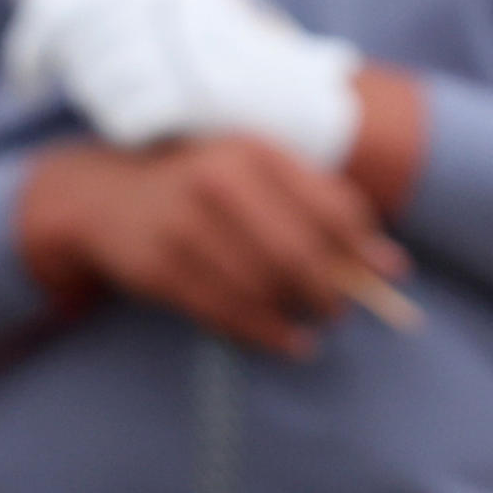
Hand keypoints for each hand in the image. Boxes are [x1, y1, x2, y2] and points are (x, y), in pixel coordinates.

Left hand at [7, 0, 363, 169]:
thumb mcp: (164, 11)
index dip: (27, 53)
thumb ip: (94, 0)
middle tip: (106, 99)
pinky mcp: (196, 90)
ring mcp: (181, 40)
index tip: (24, 85)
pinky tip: (158, 128)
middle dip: (76, 85)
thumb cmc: (222, 56)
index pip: (54, 12)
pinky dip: (132, 132)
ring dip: (108, 109)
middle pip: (73, 54)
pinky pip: (124, 120)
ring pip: (94, 90)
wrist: (304, 96)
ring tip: (143, 109)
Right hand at [17, 134, 407, 357]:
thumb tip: (386, 262)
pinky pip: (228, 311)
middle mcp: (222, 182)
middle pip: (300, 252)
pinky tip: (286, 341)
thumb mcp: (252, 170)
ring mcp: (187, 226)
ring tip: (314, 324)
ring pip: (265, 287)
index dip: (365, 246)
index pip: (331, 205)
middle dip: (332, 290)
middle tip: (340, 308)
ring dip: (300, 314)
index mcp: (255, 151)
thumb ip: (315, 203)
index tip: (385, 272)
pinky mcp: (162, 268)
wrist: (106, 194)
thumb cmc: (200, 184)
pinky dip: (267, 334)